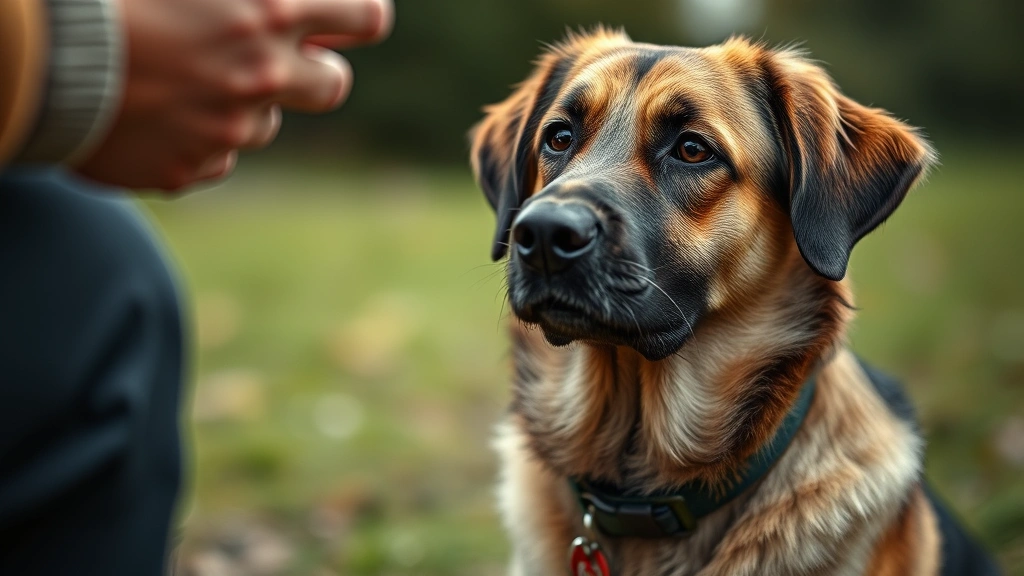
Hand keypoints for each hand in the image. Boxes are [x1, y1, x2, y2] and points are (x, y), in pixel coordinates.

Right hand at [75, 0, 392, 191]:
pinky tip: (151, 113)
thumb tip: (284, 2)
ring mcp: (228, 128)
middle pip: (332, 85)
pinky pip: (214, 157)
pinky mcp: (190, 168)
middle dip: (314, 71)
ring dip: (241, 104)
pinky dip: (194, 138)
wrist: (31, 53)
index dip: (357, 19)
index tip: (343, 22)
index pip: (365, 18)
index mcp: (269, 7)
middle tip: (275, 58)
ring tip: (179, 77)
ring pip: (265, 124)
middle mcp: (261, 73)